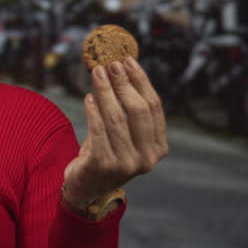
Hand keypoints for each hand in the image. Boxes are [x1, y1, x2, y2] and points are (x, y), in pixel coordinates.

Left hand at [62, 57, 168, 207]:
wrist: (87, 187)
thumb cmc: (107, 153)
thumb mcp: (124, 134)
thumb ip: (127, 109)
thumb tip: (122, 67)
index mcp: (159, 147)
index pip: (154, 107)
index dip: (141, 81)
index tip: (128, 61)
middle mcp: (148, 158)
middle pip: (137, 110)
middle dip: (123, 83)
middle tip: (110, 63)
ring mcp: (127, 163)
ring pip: (115, 117)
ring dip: (105, 91)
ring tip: (96, 73)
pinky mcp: (104, 164)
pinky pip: (98, 129)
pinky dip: (93, 110)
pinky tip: (88, 97)